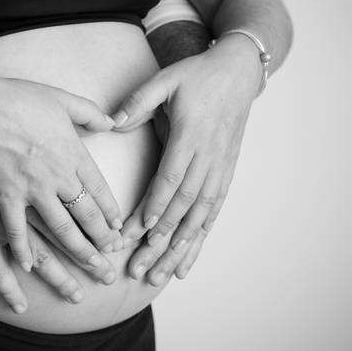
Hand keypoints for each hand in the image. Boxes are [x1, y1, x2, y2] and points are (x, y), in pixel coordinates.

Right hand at [0, 75, 122, 284]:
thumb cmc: (17, 99)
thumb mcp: (60, 98)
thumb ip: (88, 111)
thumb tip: (111, 120)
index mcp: (73, 152)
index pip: (99, 187)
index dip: (110, 209)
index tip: (118, 224)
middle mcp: (58, 175)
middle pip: (87, 212)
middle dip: (102, 235)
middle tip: (112, 252)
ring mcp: (33, 189)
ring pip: (62, 227)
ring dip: (78, 249)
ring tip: (90, 266)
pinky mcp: (6, 197)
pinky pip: (17, 231)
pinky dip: (22, 250)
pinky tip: (27, 267)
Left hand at [113, 35, 259, 285]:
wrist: (238, 74)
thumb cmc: (196, 77)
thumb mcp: (166, 80)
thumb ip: (139, 101)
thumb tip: (113, 122)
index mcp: (191, 136)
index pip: (171, 178)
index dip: (156, 206)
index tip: (137, 230)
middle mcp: (208, 158)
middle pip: (183, 207)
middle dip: (159, 241)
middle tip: (137, 267)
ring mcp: (219, 169)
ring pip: (198, 217)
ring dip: (178, 250)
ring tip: (157, 276)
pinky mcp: (224, 175)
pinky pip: (212, 214)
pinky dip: (198, 240)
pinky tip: (185, 264)